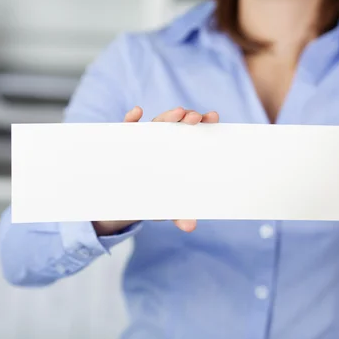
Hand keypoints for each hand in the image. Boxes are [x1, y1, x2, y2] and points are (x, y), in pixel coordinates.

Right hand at [92, 106, 218, 235]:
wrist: (129, 201)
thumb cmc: (156, 197)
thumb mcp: (168, 207)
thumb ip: (180, 214)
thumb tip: (190, 227)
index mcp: (180, 149)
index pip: (195, 131)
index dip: (205, 122)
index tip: (214, 117)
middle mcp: (165, 139)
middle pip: (178, 123)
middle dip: (188, 116)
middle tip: (196, 117)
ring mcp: (145, 139)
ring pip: (157, 123)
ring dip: (167, 116)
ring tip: (178, 112)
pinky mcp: (125, 142)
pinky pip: (127, 128)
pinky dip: (131, 119)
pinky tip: (136, 112)